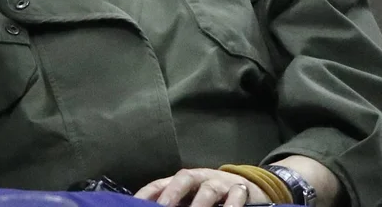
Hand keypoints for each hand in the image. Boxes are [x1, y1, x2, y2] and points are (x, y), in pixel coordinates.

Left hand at [135, 168, 269, 206]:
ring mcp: (219, 183)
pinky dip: (230, 205)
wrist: (246, 187)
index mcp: (182, 181)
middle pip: (183, 178)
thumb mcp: (189, 199)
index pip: (161, 183)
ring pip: (209, 189)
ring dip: (200, 204)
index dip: (148, 192)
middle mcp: (199, 178)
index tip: (135, 204)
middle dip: (172, 193)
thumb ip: (174, 202)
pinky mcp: (240, 191)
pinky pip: (235, 196)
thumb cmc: (209, 198)